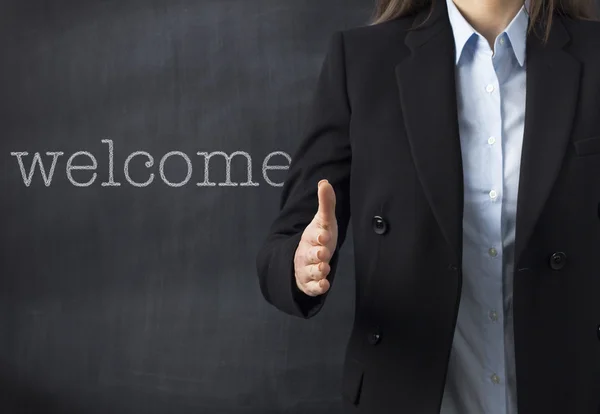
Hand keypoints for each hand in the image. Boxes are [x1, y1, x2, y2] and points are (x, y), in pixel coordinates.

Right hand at [293, 179, 337, 295]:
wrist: (304, 259)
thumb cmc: (318, 239)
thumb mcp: (324, 222)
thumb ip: (326, 204)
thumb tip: (324, 182)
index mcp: (311, 237)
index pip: (314, 236)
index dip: (319, 236)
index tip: (323, 235)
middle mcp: (308, 253)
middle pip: (311, 254)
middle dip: (317, 254)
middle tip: (323, 253)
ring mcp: (308, 269)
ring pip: (311, 272)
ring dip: (318, 271)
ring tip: (325, 269)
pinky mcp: (310, 283)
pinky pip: (313, 287)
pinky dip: (318, 287)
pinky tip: (325, 286)